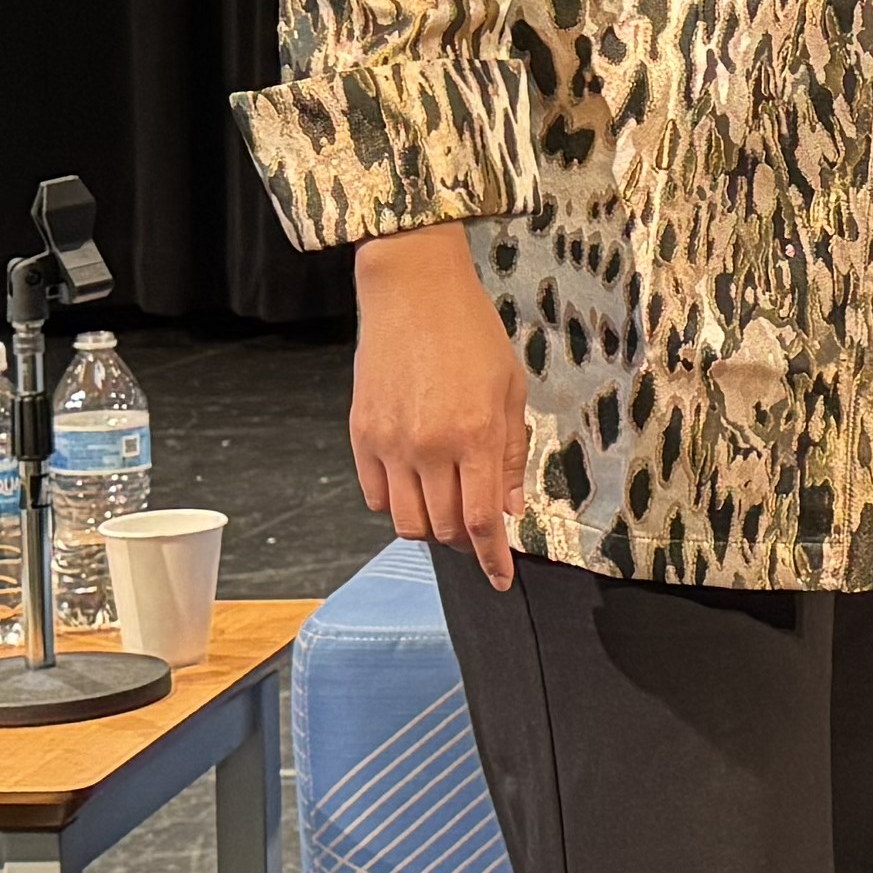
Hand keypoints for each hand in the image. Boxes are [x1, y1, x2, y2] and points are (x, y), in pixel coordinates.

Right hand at [350, 225, 526, 590]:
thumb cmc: (472, 335)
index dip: (493, 560)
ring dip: (430, 526)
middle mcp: (431, 447)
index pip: (484, 522)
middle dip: (465, 541)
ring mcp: (390, 443)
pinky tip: (411, 485)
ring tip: (444, 506)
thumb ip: (511, 454)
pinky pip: (374, 496)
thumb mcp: (511, 390)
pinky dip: (394, 502)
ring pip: (406, 522)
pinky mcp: (361, 433)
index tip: (501, 581)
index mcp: (476, 436)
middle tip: (476, 529)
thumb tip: (510, 510)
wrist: (413, 292)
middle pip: (444, 529)